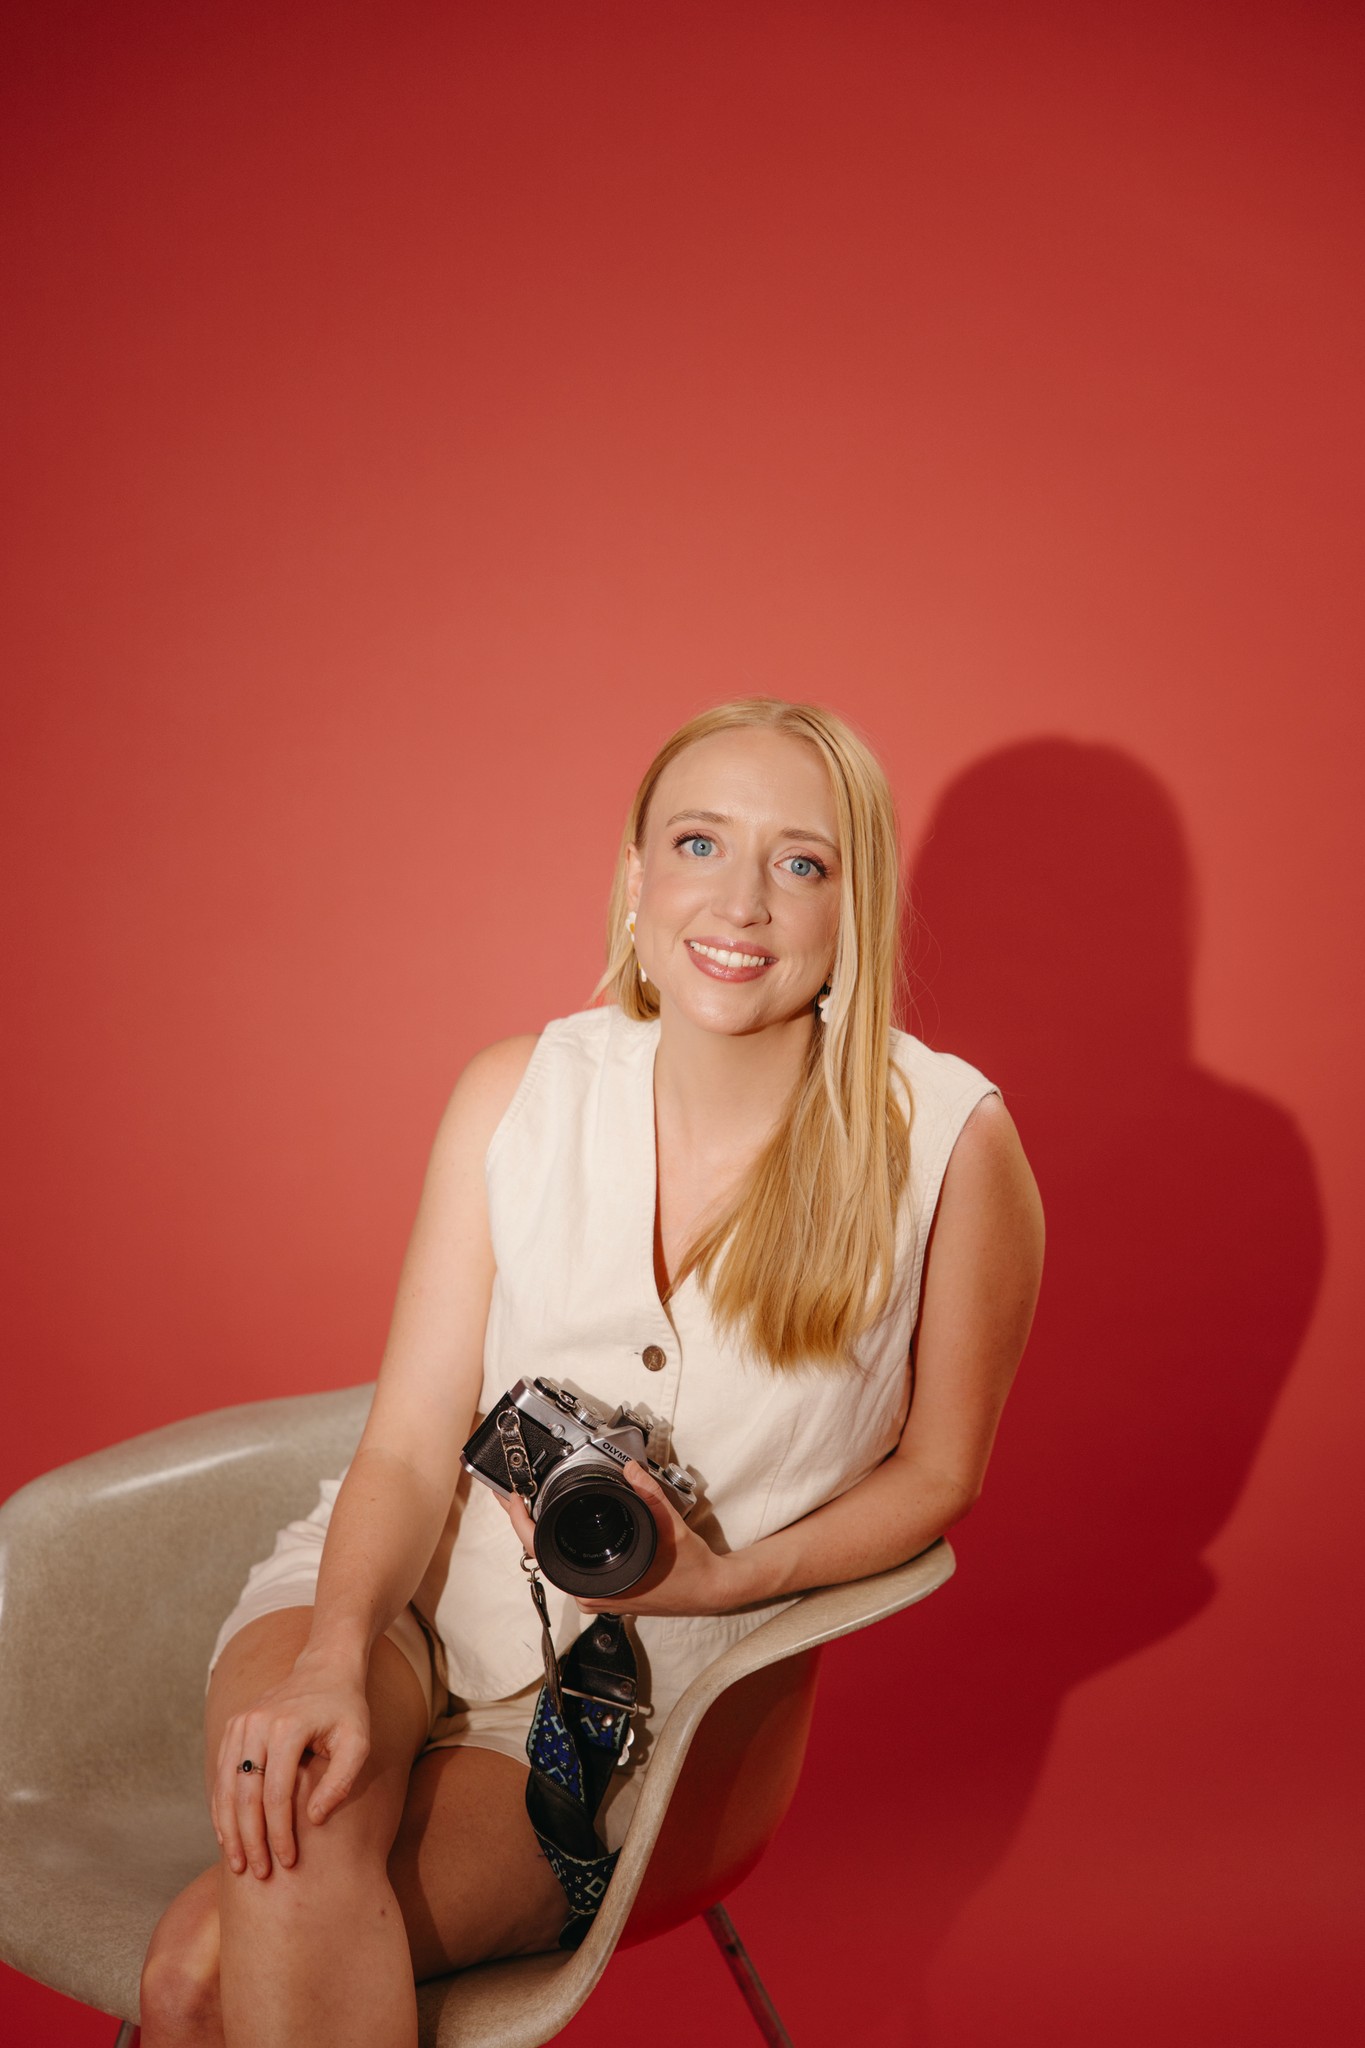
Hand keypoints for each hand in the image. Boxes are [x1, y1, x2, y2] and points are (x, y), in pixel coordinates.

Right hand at [212, 1651, 370, 1880]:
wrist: (325, 1667)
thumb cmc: (346, 1709)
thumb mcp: (359, 1741)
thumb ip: (341, 1781)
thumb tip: (314, 1819)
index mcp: (288, 1726)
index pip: (277, 1793)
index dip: (280, 1833)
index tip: (288, 1862)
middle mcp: (257, 1723)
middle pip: (246, 1794)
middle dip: (251, 1839)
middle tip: (258, 1873)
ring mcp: (241, 1723)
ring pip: (226, 1787)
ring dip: (230, 1829)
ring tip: (239, 1864)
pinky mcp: (234, 1726)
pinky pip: (222, 1774)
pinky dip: (222, 1808)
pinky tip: (228, 1835)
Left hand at [500, 1460, 732, 1617]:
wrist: (708, 1590)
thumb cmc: (688, 1569)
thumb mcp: (668, 1526)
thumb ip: (649, 1494)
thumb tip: (630, 1469)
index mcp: (596, 1584)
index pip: (543, 1553)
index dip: (521, 1524)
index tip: (513, 1500)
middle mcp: (590, 1594)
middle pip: (544, 1555)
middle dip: (527, 1523)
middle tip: (515, 1495)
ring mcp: (595, 1595)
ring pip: (557, 1561)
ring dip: (544, 1534)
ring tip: (530, 1507)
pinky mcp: (603, 1591)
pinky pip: (572, 1565)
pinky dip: (563, 1544)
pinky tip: (559, 1527)